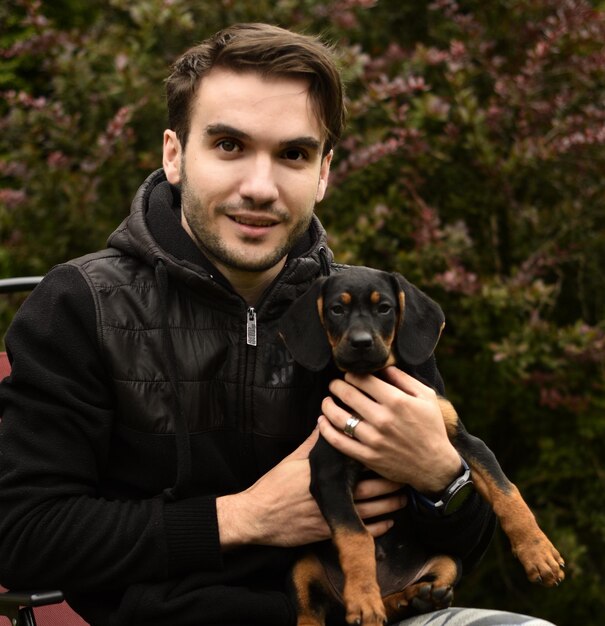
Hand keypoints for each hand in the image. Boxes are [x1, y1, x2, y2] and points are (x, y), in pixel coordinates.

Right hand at [216, 428, 406, 548]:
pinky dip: (379, 527)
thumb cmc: (274, 485)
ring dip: (391, 503)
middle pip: (372, 487)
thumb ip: (313, 442)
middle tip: (405, 474)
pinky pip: (362, 531)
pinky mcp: (330, 532)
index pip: (358, 462)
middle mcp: (333, 492)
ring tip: (404, 496)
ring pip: (372, 510)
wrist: (257, 516)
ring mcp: (333, 514)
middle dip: (391, 481)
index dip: (377, 458)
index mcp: (325, 472)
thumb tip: (326, 420)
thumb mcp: (292, 459)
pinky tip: (389, 520)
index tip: (390, 451)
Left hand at [317, 366, 460, 493]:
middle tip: (334, 384)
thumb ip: (405, 379)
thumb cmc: (431, 428)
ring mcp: (374, 439)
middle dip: (337, 386)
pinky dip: (326, 430)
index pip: (364, 380)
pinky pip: (339, 442)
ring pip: (339, 418)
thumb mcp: (427, 397)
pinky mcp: (368, 457)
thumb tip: (384, 367)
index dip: (352, 374)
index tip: (349, 374)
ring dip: (328, 406)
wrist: (434, 466)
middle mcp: (383, 419)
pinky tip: (322, 421)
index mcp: (397, 401)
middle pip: (348, 395)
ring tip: (326, 401)